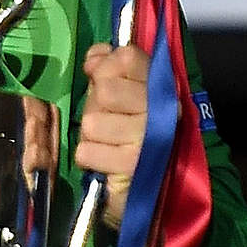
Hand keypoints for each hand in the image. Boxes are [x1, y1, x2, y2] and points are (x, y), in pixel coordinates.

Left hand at [74, 43, 149, 229]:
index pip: (128, 58)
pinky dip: (90, 157)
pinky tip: (106, 162)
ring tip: (109, 142)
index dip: (107, 67)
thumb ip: (108, 69)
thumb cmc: (132, 135)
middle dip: (96, 105)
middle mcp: (160, 110)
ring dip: (92, 135)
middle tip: (110, 119)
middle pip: (105, 89)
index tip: (107, 81)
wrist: (158, 192)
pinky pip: (86, 150)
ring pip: (91, 121)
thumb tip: (95, 55)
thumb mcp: (123, 95)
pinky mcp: (132, 166)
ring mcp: (148, 138)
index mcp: (161, 87)